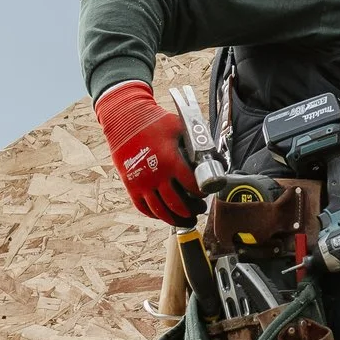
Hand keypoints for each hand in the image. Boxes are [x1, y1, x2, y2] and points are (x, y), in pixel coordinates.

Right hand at [94, 81, 203, 224]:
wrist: (124, 120)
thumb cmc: (154, 122)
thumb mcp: (179, 127)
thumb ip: (196, 142)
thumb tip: (214, 155)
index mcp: (170, 161)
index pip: (192, 186)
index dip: (201, 192)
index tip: (205, 192)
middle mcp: (156, 176)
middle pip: (178, 204)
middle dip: (192, 210)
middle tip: (200, 209)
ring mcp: (142, 183)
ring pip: (161, 211)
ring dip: (176, 218)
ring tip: (186, 219)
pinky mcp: (131, 186)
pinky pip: (144, 208)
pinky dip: (156, 215)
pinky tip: (165, 214)